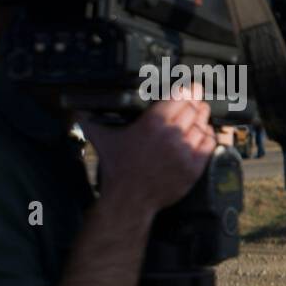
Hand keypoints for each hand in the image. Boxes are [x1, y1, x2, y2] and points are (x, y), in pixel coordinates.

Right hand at [80, 84, 216, 214]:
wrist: (129, 198)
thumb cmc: (117, 168)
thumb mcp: (102, 138)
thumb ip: (91, 119)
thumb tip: (76, 108)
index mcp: (152, 123)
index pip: (180, 96)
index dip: (187, 90)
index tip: (190, 87)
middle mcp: (172, 134)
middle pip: (194, 108)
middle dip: (196, 102)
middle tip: (197, 99)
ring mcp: (186, 151)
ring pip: (203, 125)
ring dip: (202, 118)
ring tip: (200, 114)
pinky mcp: (194, 166)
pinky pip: (209, 144)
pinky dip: (208, 136)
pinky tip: (204, 133)